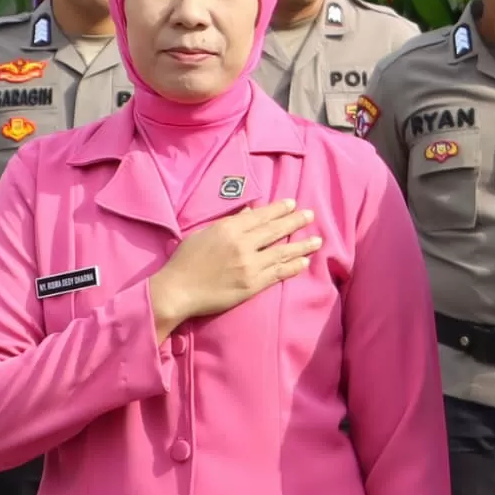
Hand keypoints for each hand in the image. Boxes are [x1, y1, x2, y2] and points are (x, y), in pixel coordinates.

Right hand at [149, 200, 322, 333]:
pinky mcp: (252, 285)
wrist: (177, 291)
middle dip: (295, 222)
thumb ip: (228, 224)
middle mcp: (242, 244)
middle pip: (275, 230)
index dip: (278, 209)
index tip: (292, 204)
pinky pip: (277, 274)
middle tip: (310, 215)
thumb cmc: (185, 261)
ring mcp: (249, 266)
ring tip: (317, 241)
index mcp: (229, 229)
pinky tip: (304, 263)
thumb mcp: (203, 234)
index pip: (260, 216)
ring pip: (282, 252)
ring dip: (302, 246)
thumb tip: (248, 213)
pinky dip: (292, 267)